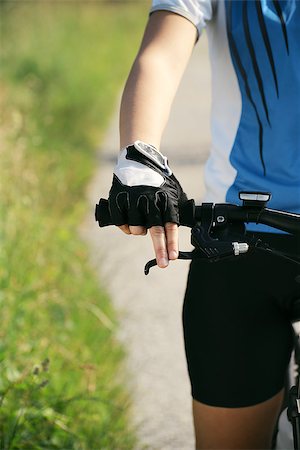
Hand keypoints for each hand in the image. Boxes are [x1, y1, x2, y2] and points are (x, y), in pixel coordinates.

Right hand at [108, 141, 186, 266]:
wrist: (138, 159)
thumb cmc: (157, 180)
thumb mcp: (172, 192)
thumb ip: (174, 210)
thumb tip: (180, 230)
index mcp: (165, 199)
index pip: (171, 224)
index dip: (172, 242)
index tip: (173, 257)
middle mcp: (149, 199)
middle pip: (155, 231)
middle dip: (160, 250)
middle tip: (163, 264)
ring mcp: (132, 199)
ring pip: (136, 229)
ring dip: (138, 232)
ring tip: (140, 222)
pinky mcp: (118, 198)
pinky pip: (121, 222)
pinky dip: (125, 227)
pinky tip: (128, 222)